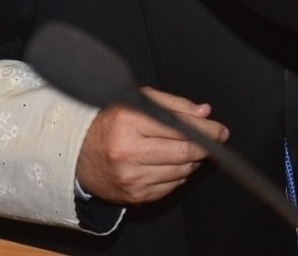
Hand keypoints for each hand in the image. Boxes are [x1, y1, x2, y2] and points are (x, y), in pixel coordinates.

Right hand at [75, 86, 227, 204]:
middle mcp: (128, 152)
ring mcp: (130, 177)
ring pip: (179, 172)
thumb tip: (204, 113)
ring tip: (189, 151)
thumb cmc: (110, 122)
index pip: (180, 128)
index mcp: (130, 122)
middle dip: (205, 148)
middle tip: (214, 142)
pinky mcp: (132, 196)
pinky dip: (178, 176)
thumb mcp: (138, 101)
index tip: (220, 130)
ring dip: (192, 162)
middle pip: (183, 153)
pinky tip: (172, 165)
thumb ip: (174, 105)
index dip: (206, 130)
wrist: (76, 153)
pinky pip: (169, 188)